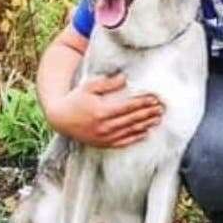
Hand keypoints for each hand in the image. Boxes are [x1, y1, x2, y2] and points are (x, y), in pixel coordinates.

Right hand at [46, 73, 163, 147]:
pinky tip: (146, 133)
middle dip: (149, 113)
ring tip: (158, 119)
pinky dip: (136, 138)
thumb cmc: (75, 99)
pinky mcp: (103, 143)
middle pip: (133, 119)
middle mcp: (105, 126)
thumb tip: (125, 78)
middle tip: (162, 108)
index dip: (143, 102)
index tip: (155, 98)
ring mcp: (104, 137)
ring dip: (146, 125)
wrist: (60, 119)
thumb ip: (107, 83)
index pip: (129, 106)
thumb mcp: (89, 87)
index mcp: (102, 111)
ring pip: (130, 131)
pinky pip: (123, 142)